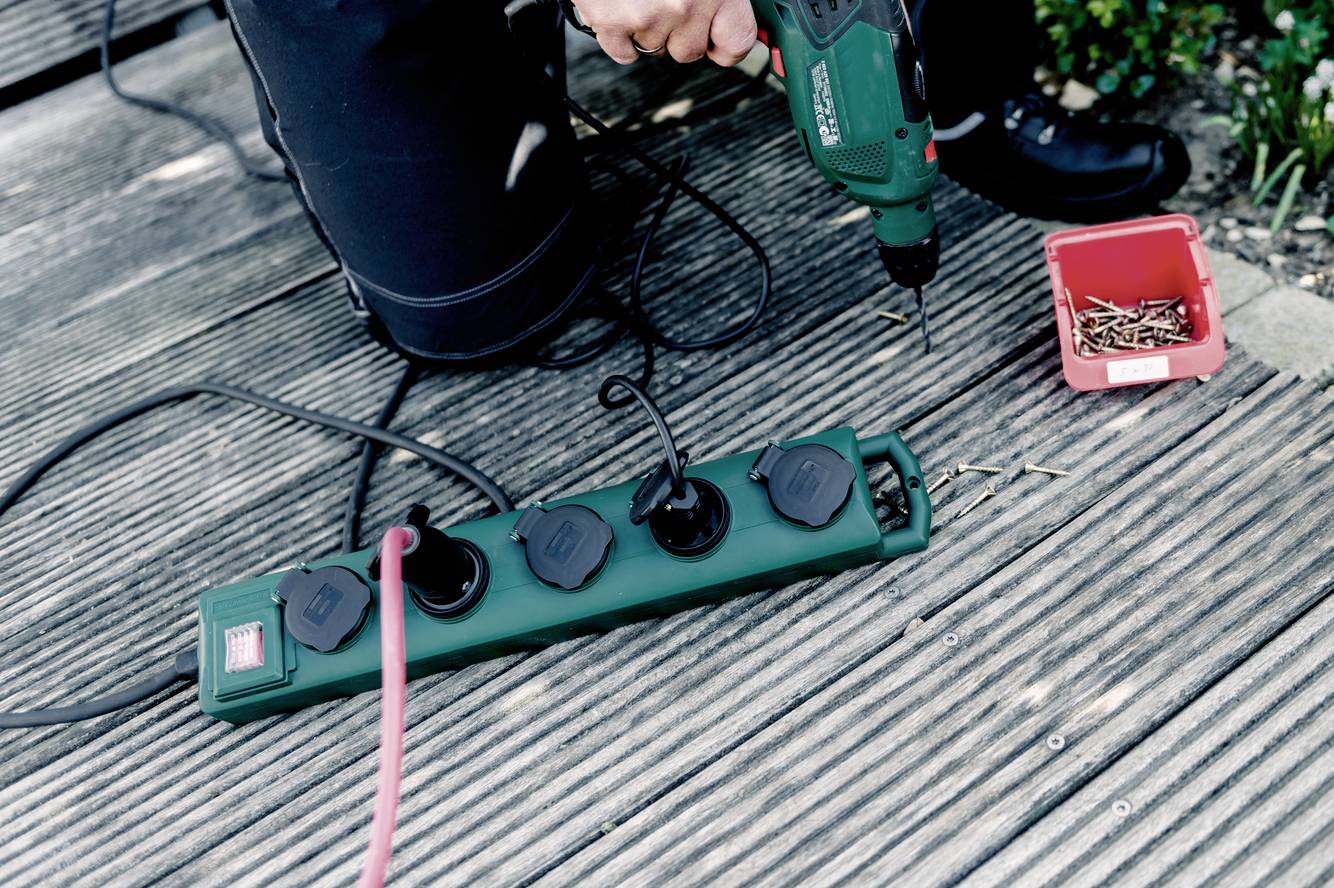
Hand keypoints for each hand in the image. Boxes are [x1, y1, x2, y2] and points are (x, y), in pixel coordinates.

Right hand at [571, 0, 756, 66]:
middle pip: (690, 51)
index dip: (724, 45)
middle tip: (665, 2)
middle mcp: (687, 3)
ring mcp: (649, 16)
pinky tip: (621, 7)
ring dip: (647, 28)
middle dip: (678, 33)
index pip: (737, 41)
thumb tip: (721, 14)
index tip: (716, 41)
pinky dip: (620, 37)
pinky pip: (625, 53)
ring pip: (655, 49)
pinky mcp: (612, 23)